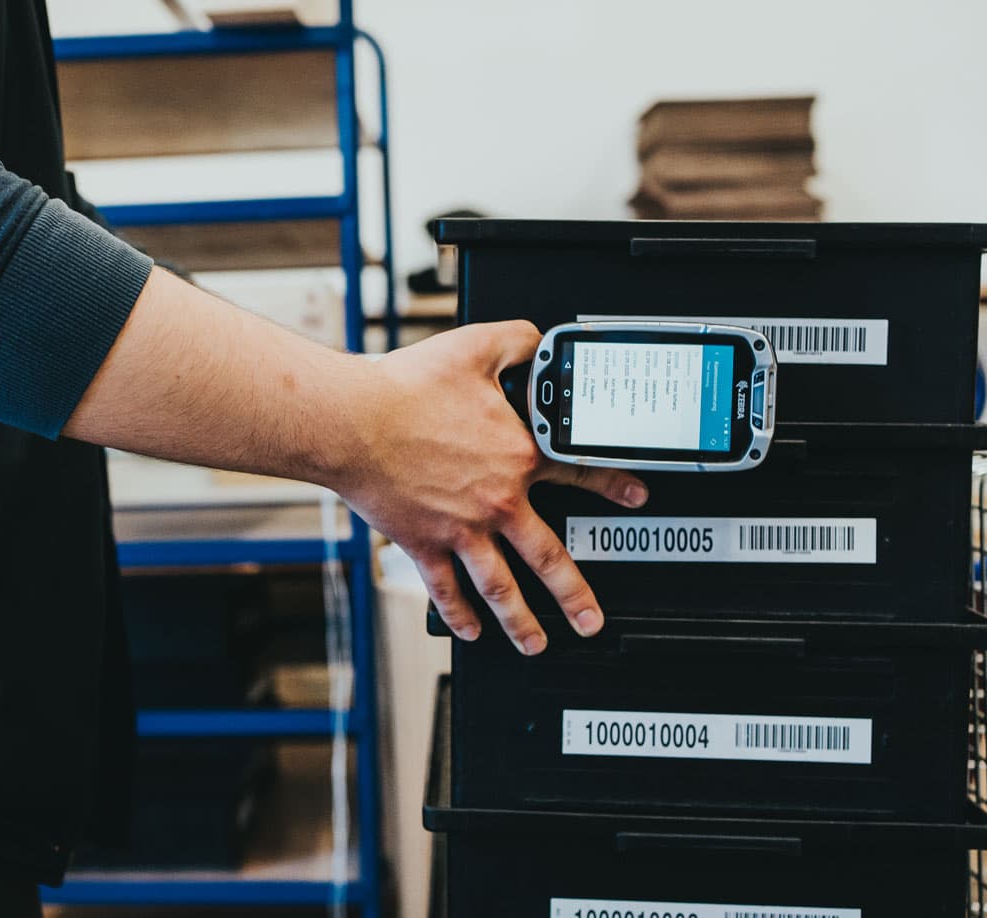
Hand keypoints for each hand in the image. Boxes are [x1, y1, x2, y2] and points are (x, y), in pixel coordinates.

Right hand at [333, 320, 648, 654]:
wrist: (352, 421)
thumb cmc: (406, 388)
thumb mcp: (476, 347)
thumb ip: (518, 343)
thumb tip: (540, 342)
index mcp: (517, 456)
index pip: (579, 471)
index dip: (613, 483)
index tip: (634, 497)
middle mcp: (497, 502)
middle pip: (548, 558)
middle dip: (575, 595)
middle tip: (591, 620)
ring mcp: (461, 529)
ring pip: (500, 586)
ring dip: (520, 621)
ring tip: (536, 643)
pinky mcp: (423, 543)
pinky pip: (445, 588)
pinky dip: (458, 613)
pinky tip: (470, 629)